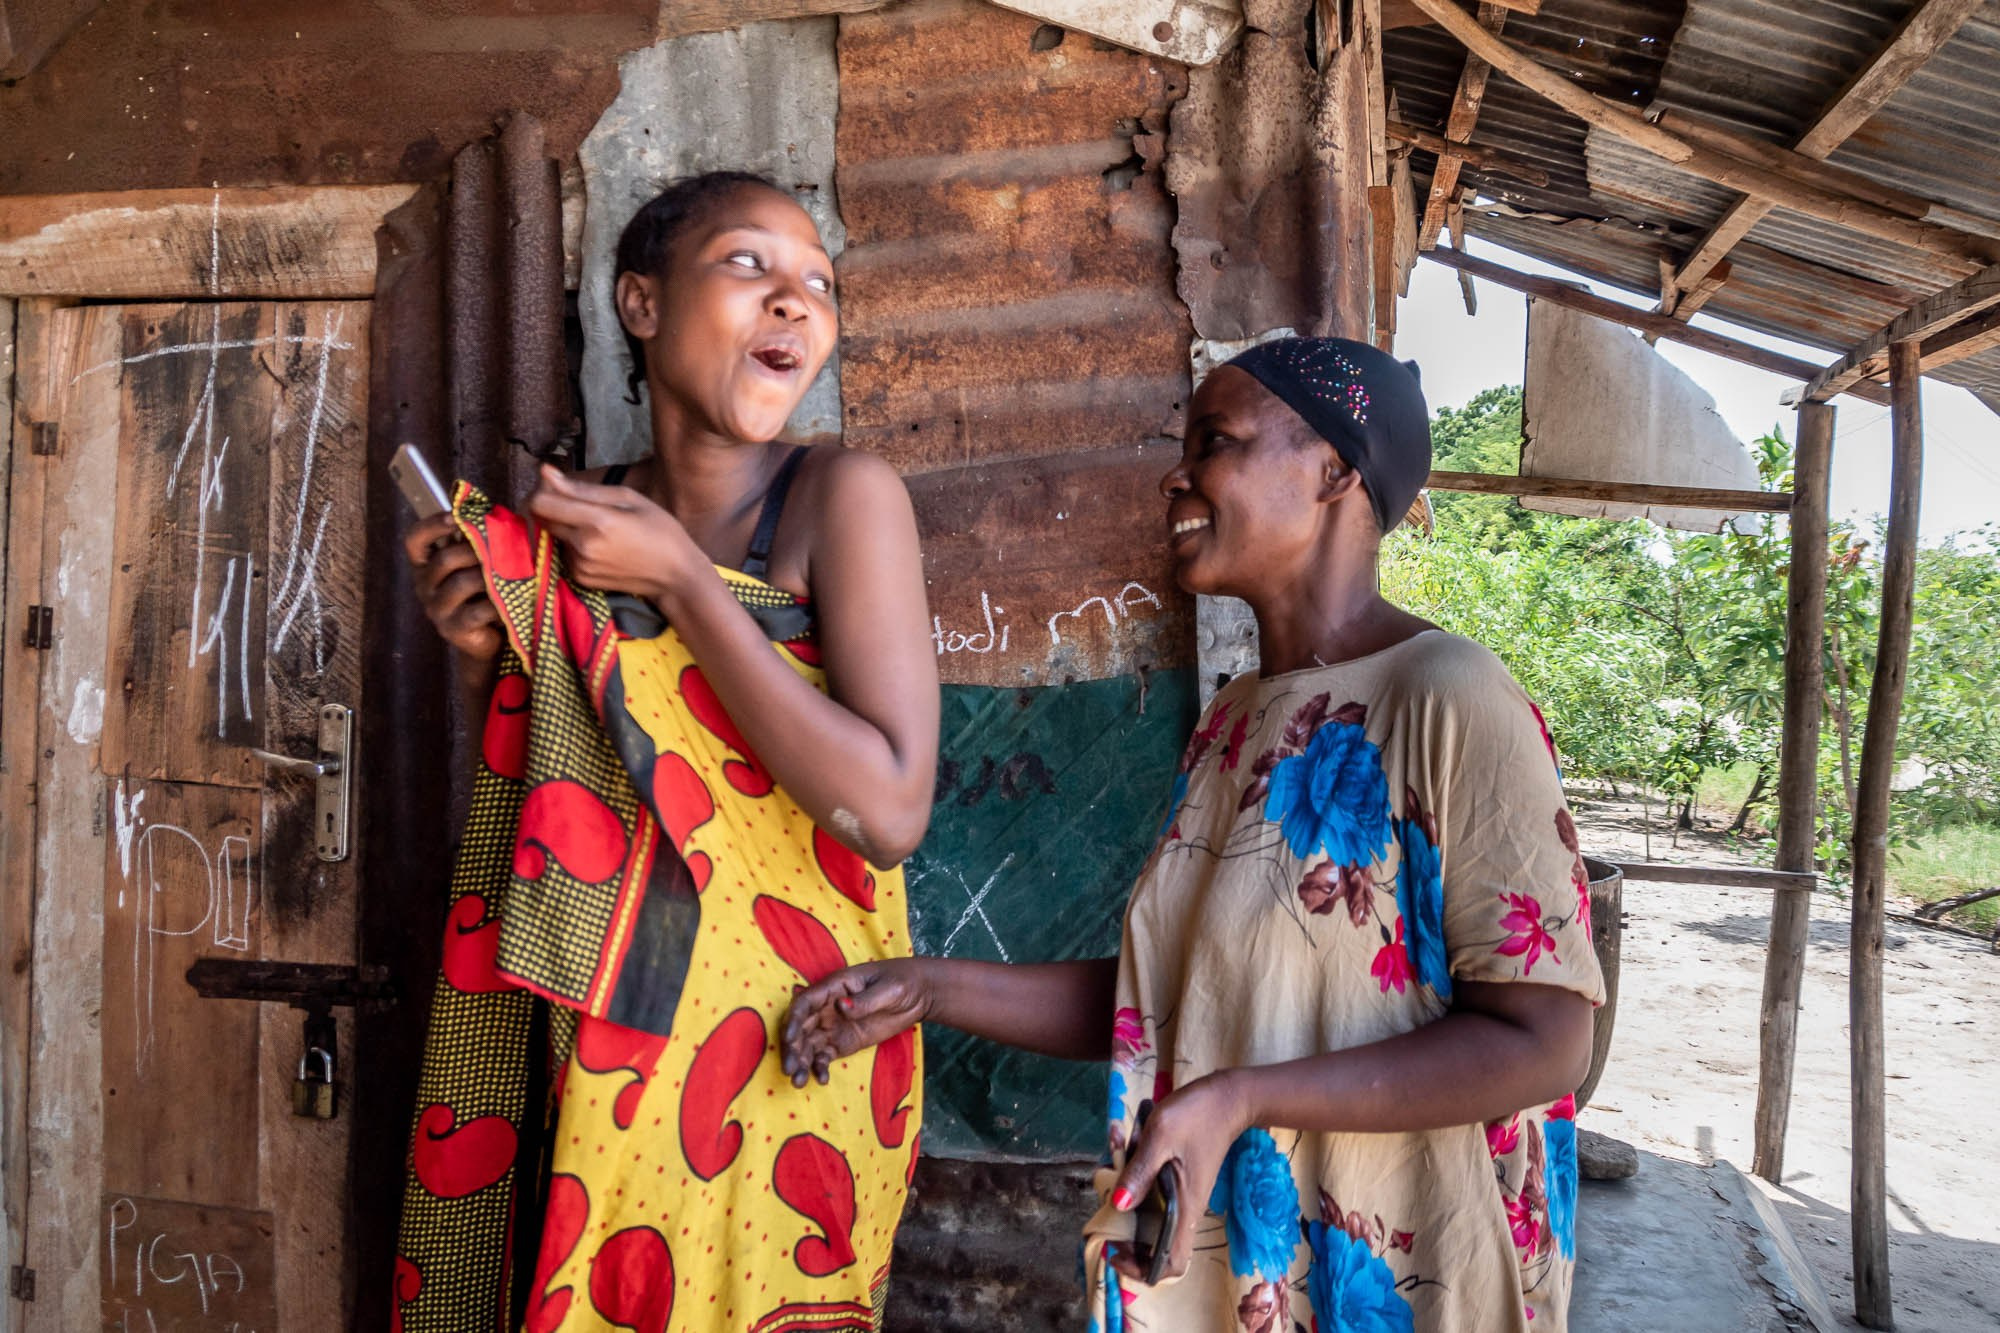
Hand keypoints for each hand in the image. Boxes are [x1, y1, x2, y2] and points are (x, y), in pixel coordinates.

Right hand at [403, 512, 501, 661]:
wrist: (489, 638)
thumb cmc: (485, 592)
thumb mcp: (478, 564)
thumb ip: (479, 542)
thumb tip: (498, 516)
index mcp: (426, 565)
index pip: (415, 540)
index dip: (432, 525)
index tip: (456, 516)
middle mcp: (425, 586)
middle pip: (445, 559)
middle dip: (476, 550)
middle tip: (502, 548)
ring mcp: (437, 609)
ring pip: (462, 583)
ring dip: (490, 576)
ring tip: (511, 574)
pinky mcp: (453, 630)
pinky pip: (477, 611)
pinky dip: (497, 604)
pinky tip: (510, 601)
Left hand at [527, 465, 700, 600]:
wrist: (675, 575)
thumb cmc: (660, 530)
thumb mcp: (629, 498)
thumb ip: (582, 489)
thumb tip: (545, 472)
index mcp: (597, 522)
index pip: (541, 503)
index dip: (543, 490)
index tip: (557, 485)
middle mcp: (583, 546)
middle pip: (542, 519)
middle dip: (553, 507)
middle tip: (581, 504)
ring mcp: (580, 566)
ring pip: (554, 536)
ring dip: (566, 527)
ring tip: (599, 528)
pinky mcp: (581, 579)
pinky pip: (565, 553)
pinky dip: (575, 546)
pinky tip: (601, 546)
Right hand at [781, 959, 934, 1087]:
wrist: (920, 994)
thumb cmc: (903, 981)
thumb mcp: (888, 988)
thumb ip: (864, 1000)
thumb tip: (840, 1006)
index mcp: (835, 987)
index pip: (805, 1002)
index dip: (794, 1020)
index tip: (789, 1039)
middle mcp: (828, 1006)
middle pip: (801, 1027)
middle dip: (792, 1048)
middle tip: (790, 1069)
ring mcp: (834, 1025)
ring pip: (809, 1044)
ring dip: (801, 1062)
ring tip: (798, 1082)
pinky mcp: (843, 1042)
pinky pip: (824, 1055)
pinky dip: (819, 1067)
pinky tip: (822, 1079)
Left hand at [1107, 1072, 1249, 1285]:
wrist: (1227, 1099)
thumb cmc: (1196, 1116)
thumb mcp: (1161, 1137)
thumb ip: (1140, 1171)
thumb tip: (1117, 1204)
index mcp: (1184, 1209)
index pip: (1171, 1264)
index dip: (1141, 1268)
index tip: (1116, 1249)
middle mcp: (1184, 1211)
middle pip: (1156, 1248)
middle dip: (1126, 1238)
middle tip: (1106, 1215)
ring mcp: (1182, 1197)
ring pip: (1151, 1220)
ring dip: (1127, 1204)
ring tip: (1111, 1176)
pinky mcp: (1178, 1183)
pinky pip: (1152, 1196)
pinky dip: (1134, 1183)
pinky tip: (1123, 1151)